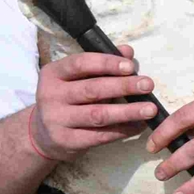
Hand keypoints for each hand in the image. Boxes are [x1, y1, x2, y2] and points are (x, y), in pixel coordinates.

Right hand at [31, 49, 159, 161]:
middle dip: (123, 86)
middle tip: (148, 85)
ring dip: (128, 111)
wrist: (43, 134)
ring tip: (150, 109)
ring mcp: (56, 120)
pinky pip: (100, 136)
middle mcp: (50, 95)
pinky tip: (139, 125)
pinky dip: (123, 131)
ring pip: (98, 115)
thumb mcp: (78, 78)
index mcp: (53, 74)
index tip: (130, 66)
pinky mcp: (66, 141)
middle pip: (92, 89)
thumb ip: (102, 65)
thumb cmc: (68, 99)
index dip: (106, 64)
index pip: (80, 64)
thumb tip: (127, 51)